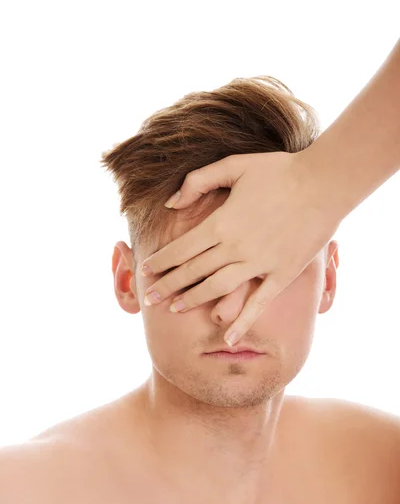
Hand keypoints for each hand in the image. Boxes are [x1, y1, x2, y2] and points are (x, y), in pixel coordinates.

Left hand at [141, 150, 341, 345]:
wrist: (324, 183)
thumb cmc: (279, 170)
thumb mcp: (234, 165)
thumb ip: (198, 181)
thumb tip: (171, 203)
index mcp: (221, 223)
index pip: (181, 249)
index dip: (160, 262)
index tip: (145, 271)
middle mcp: (235, 248)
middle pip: (193, 271)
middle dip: (168, 285)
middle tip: (150, 298)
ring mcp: (259, 264)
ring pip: (217, 288)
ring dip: (193, 299)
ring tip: (175, 309)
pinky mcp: (282, 274)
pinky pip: (258, 303)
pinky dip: (242, 322)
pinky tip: (229, 337)